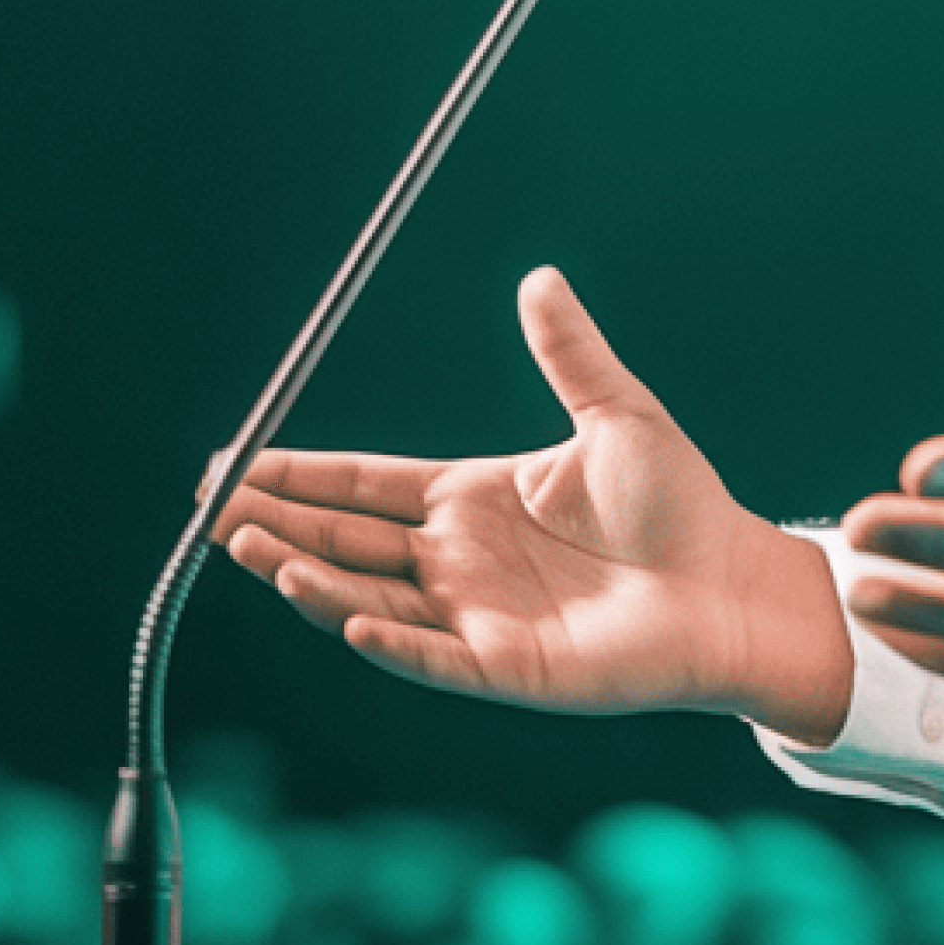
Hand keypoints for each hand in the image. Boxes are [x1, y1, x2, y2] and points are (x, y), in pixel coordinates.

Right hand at [212, 270, 854, 743]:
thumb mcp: (618, 415)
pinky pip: (434, 656)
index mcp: (473, 499)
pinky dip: (391, 641)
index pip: (364, 485)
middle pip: (345, 541)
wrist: (732, 583)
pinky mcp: (507, 667)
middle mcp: (460, 560)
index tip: (232, 461)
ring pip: (369, 598)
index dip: (299, 473)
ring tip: (255, 551)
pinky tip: (350, 622)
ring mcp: (476, 617)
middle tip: (210, 511)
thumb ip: (569, 353)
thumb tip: (540, 277)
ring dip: (311, 580)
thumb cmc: (680, 504)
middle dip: (276, 524)